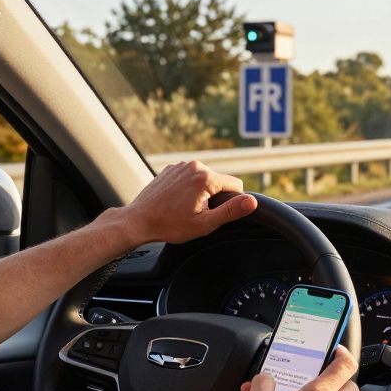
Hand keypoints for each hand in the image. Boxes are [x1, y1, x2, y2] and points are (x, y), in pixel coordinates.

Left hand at [118, 161, 257, 245]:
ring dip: (201, 193)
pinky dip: (188, 189)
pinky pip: (189, 177)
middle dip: (214, 198)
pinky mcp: (170, 169)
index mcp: (206, 177)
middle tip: (196, 214)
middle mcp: (194, 165)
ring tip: (184, 209)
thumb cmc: (170, 225)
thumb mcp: (205, 224)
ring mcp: (180, 165)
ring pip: (204, 180)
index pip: (236, 186)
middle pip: (219, 182)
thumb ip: (231, 211)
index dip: (231, 203)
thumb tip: (252, 202)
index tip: (215, 215)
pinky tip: (176, 202)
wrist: (138, 221)